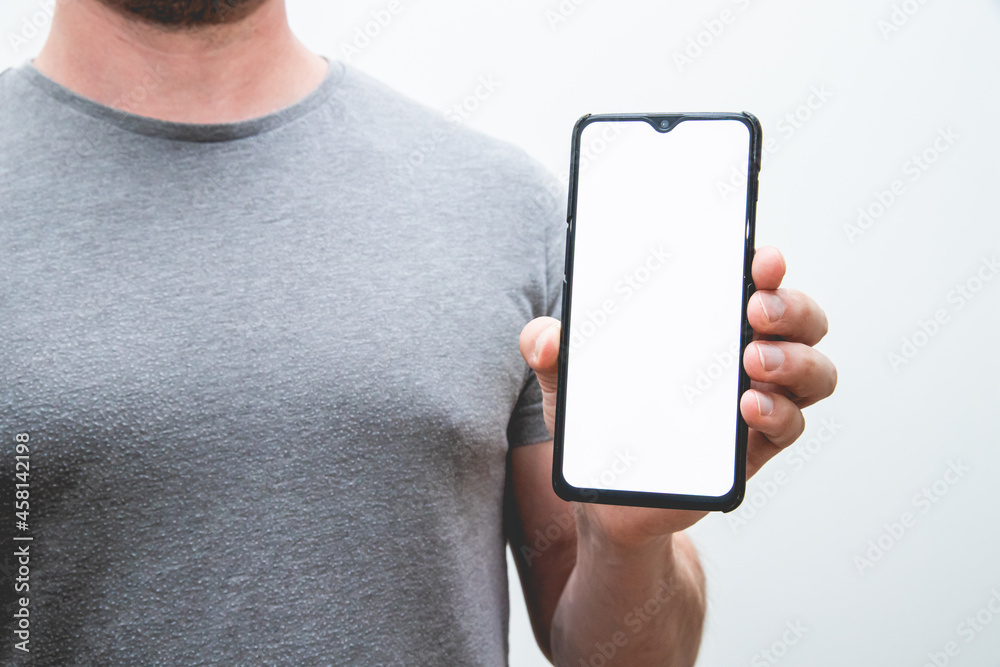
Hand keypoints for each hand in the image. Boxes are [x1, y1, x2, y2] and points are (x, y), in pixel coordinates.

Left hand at [518, 246, 837, 546]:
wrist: (606, 496)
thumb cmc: (598, 420)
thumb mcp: (566, 379)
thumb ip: (549, 350)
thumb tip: (543, 338)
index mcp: (707, 323)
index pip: (753, 282)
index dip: (766, 265)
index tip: (759, 258)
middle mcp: (743, 354)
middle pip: (801, 318)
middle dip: (791, 305)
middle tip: (755, 309)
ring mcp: (755, 401)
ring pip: (814, 370)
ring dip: (795, 359)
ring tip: (751, 362)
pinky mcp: (754, 448)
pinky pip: (792, 425)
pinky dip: (780, 412)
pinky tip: (749, 408)